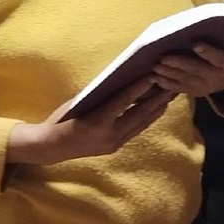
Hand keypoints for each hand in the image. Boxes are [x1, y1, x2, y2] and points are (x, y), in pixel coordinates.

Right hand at [6, 76, 174, 165]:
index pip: (123, 101)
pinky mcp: (116, 146)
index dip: (139, 88)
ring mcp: (114, 142)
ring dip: (157, 109)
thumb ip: (100, 94)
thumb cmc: (62, 119)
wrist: (51, 147)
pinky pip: (136, 129)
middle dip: (158, 99)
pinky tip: (156, 108)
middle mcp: (110, 135)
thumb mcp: (79, 102)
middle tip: (172, 84)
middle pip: (139, 114)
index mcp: (98, 122)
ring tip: (170, 95)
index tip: (152, 75)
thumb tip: (121, 80)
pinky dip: (147, 117)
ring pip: (142, 123)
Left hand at [152, 43, 223, 96]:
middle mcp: (219, 78)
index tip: (195, 44)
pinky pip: (181, 89)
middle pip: (198, 70)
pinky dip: (167, 84)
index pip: (219, 58)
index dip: (208, 52)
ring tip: (155, 66)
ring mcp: (207, 87)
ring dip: (170, 73)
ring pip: (187, 80)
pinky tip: (156, 78)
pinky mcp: (196, 92)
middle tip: (164, 57)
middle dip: (180, 64)